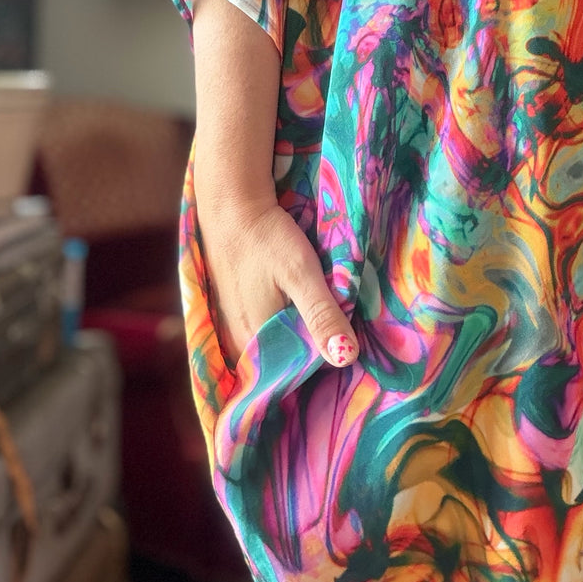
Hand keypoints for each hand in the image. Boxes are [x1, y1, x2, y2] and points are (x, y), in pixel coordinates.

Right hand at [198, 195, 359, 369]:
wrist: (231, 205)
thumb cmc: (266, 239)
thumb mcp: (301, 274)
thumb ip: (321, 315)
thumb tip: (346, 358)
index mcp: (255, 342)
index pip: (295, 375)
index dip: (323, 370)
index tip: (351, 363)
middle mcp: (241, 341)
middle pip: (285, 363)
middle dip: (313, 360)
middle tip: (346, 349)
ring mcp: (236, 326)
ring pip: (276, 347)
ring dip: (300, 343)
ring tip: (331, 335)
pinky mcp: (237, 309)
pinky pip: (267, 332)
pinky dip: (286, 330)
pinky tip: (303, 318)